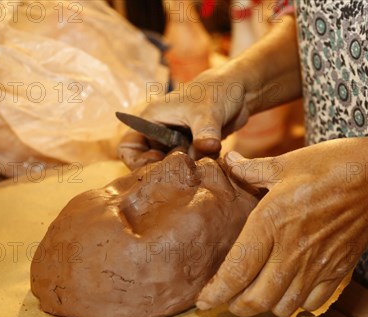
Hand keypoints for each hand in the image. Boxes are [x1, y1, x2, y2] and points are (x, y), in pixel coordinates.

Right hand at [117, 70, 250, 168]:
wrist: (239, 92)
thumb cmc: (217, 92)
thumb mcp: (208, 112)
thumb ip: (205, 132)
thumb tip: (207, 147)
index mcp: (152, 119)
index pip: (128, 147)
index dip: (137, 161)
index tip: (159, 164)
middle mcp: (160, 133)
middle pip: (147, 162)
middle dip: (162, 171)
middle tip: (181, 175)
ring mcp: (176, 142)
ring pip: (169, 167)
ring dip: (181, 172)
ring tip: (197, 170)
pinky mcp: (192, 150)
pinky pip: (187, 167)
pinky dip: (195, 170)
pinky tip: (208, 167)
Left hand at [196, 139, 367, 316]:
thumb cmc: (331, 166)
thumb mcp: (286, 163)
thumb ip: (251, 170)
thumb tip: (226, 162)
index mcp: (271, 222)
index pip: (236, 270)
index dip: (215, 293)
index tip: (203, 302)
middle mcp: (291, 250)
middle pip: (256, 300)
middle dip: (234, 307)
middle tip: (225, 300)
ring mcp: (316, 265)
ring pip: (282, 307)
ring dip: (264, 308)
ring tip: (254, 297)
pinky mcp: (337, 271)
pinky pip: (311, 304)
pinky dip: (295, 305)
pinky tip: (288, 292)